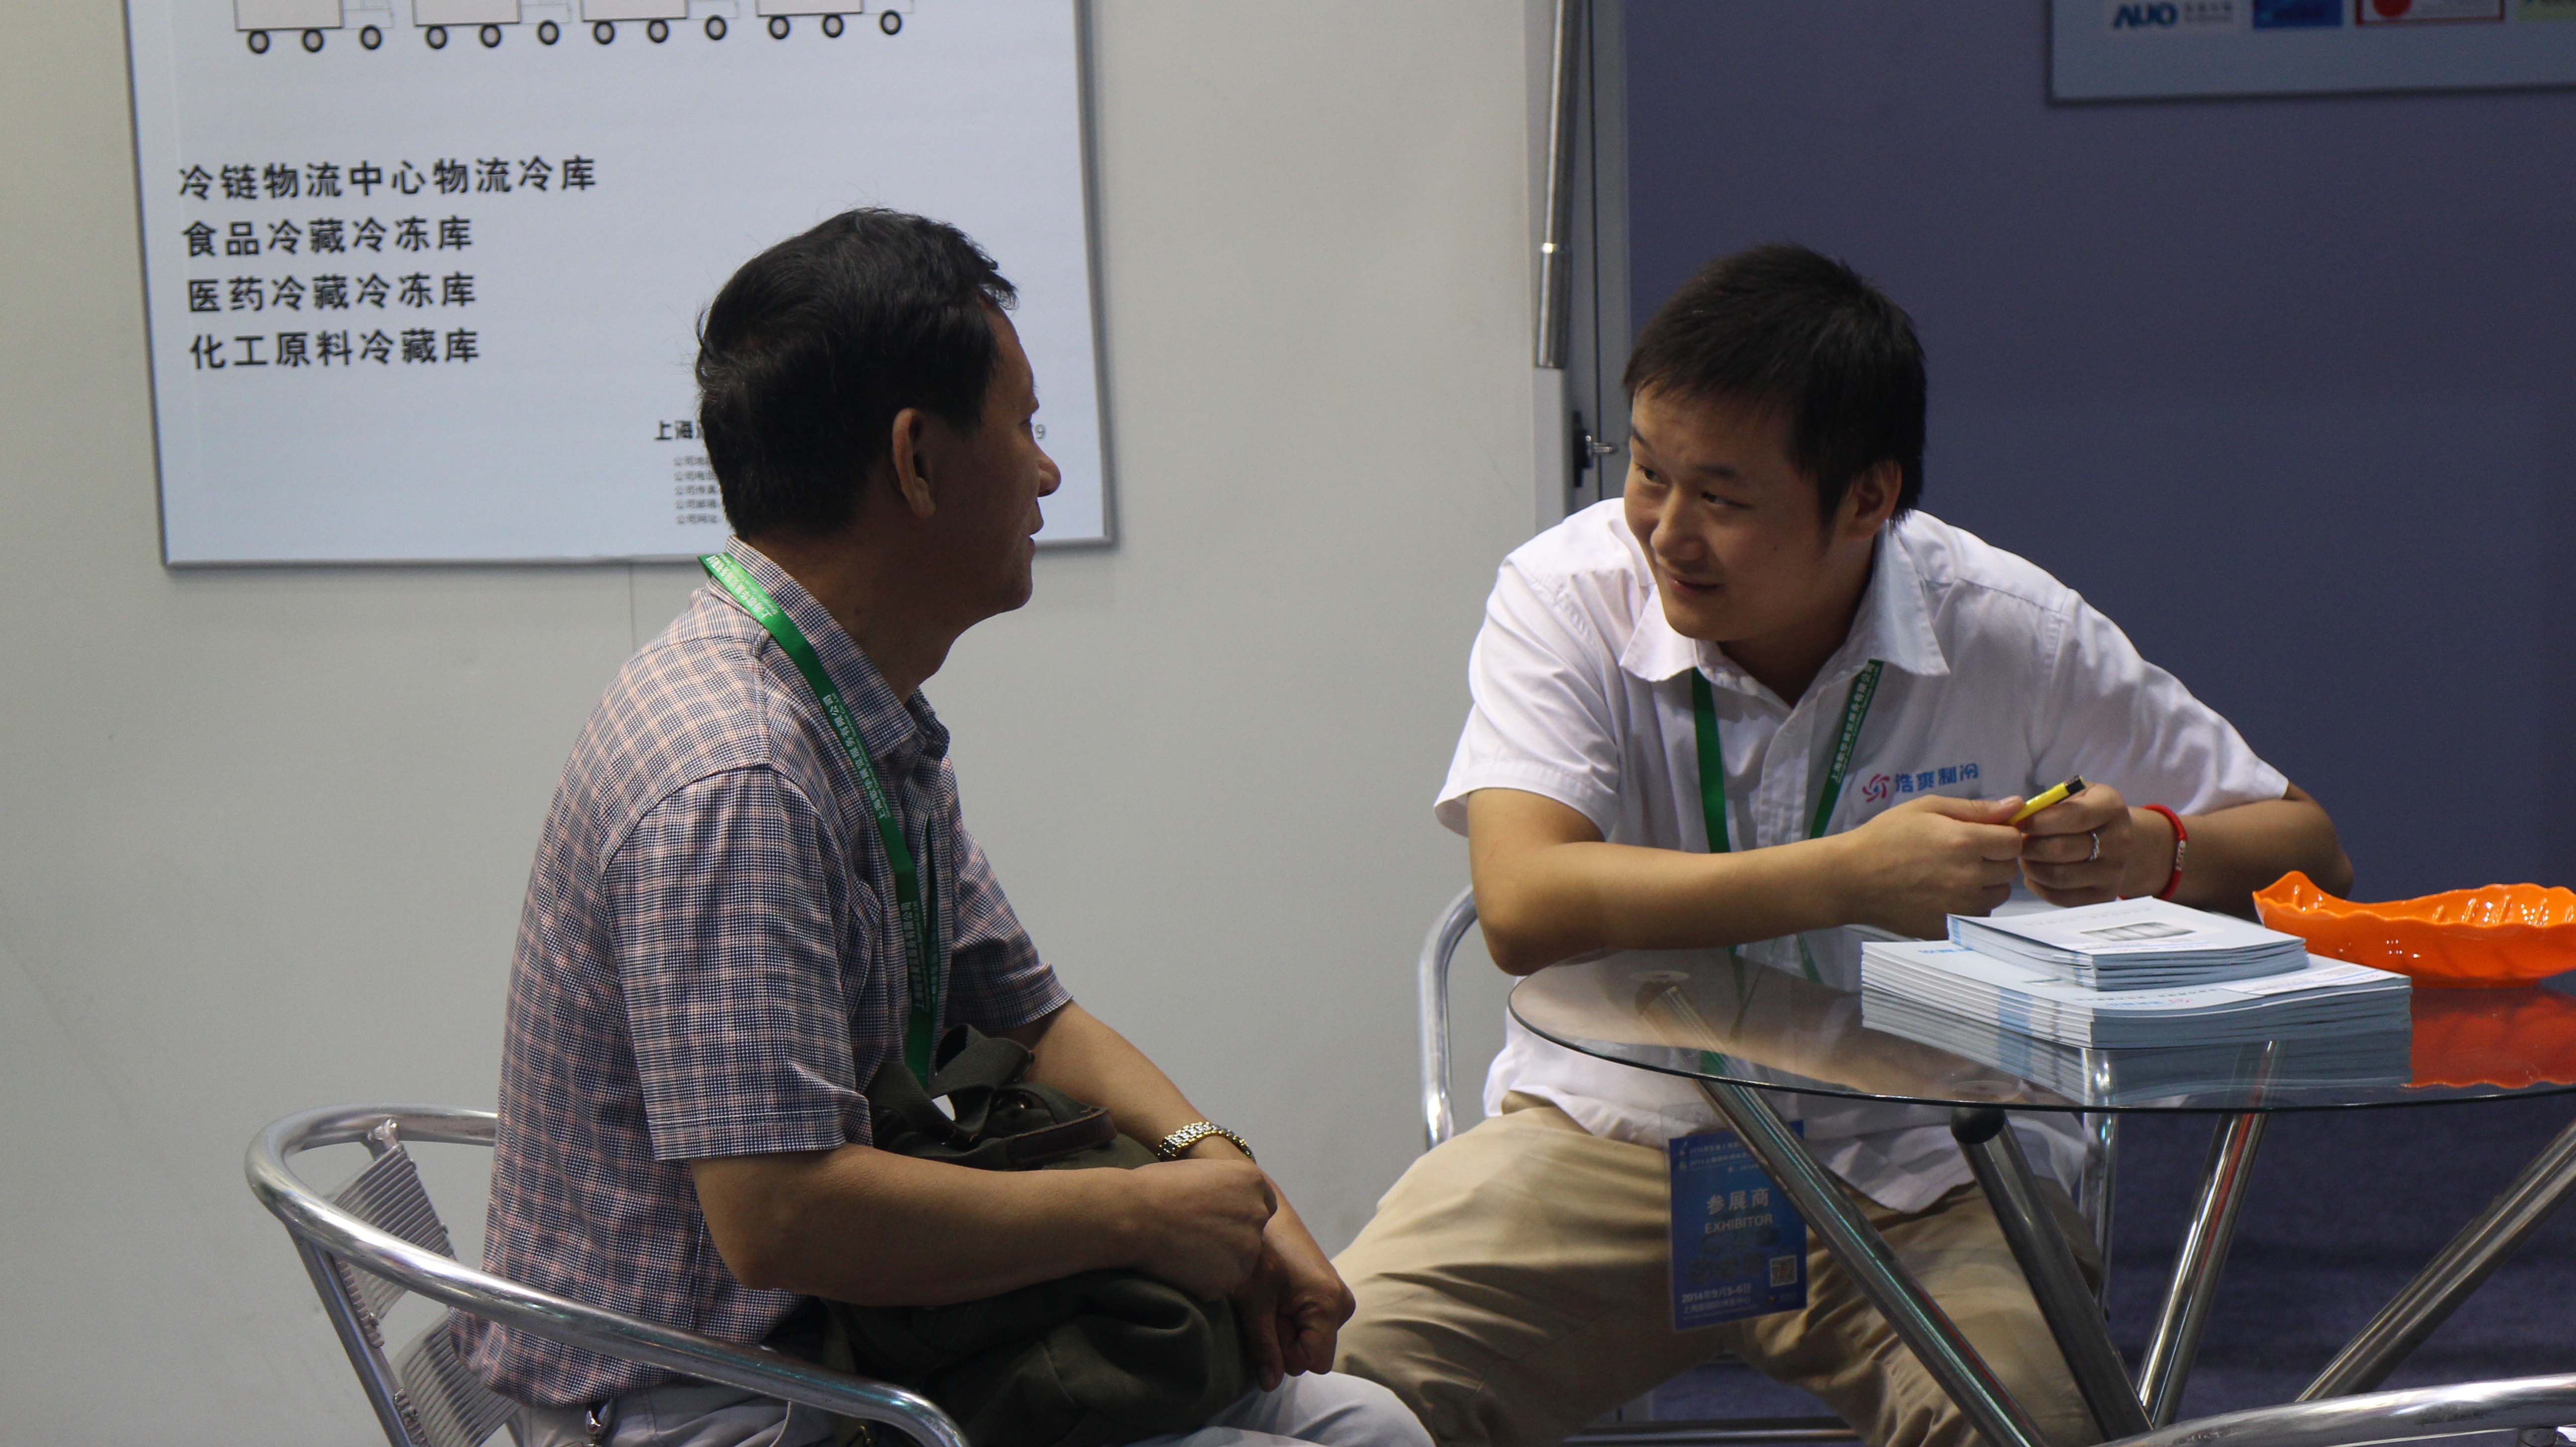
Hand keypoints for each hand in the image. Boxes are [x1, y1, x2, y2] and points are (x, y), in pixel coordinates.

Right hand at [1119, 1158, 1275, 1300]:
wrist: (1132, 1214)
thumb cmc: (1156, 1187)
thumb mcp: (1202, 1172)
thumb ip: (1226, 1188)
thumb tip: (1226, 1202)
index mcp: (1252, 1182)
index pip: (1264, 1205)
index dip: (1240, 1213)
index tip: (1219, 1217)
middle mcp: (1257, 1215)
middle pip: (1253, 1234)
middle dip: (1232, 1238)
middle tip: (1197, 1236)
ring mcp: (1247, 1250)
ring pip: (1238, 1262)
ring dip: (1218, 1261)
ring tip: (1183, 1250)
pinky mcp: (1230, 1279)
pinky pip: (1220, 1284)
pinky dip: (1203, 1281)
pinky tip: (1179, 1266)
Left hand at [1231, 1199, 1354, 1389]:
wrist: (1263, 1213)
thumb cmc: (1257, 1252)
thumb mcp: (1253, 1302)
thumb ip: (1264, 1346)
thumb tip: (1270, 1385)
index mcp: (1329, 1304)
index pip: (1314, 1363)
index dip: (1286, 1353)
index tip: (1270, 1323)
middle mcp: (1342, 1303)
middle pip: (1312, 1352)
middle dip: (1285, 1340)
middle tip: (1266, 1307)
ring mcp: (1338, 1297)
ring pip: (1309, 1339)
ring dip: (1285, 1328)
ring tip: (1270, 1297)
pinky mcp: (1328, 1293)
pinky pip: (1311, 1323)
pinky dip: (1290, 1316)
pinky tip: (1277, 1294)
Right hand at [1829, 793, 2026, 937]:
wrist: (1851, 878)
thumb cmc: (1886, 835)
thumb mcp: (1927, 808)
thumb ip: (1975, 809)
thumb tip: (2016, 805)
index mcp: (1966, 842)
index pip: (2014, 842)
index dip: (2003, 836)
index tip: (1985, 835)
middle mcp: (1970, 877)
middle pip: (2009, 870)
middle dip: (1994, 859)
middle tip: (1965, 853)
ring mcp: (1960, 907)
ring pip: (1998, 896)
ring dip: (1986, 884)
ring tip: (1955, 875)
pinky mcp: (1950, 927)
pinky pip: (1979, 916)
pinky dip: (1970, 906)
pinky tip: (1945, 895)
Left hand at [2017, 783, 2173, 904]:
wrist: (2118, 843)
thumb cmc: (2086, 813)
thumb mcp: (2075, 794)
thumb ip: (2050, 801)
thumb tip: (2017, 815)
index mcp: (2111, 807)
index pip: (2073, 816)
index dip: (2039, 821)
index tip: (2018, 822)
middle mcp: (2119, 841)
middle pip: (2061, 849)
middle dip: (2029, 846)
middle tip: (2016, 843)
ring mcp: (2113, 872)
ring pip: (2057, 876)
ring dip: (2031, 867)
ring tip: (2025, 857)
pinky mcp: (2102, 897)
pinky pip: (2060, 897)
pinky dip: (2039, 885)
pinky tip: (2035, 873)